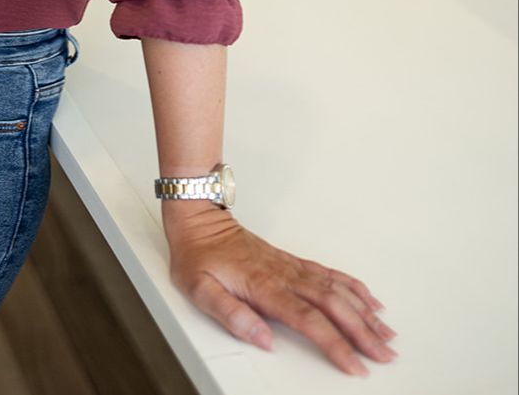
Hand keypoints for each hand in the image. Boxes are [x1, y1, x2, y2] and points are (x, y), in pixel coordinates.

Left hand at [162, 205, 397, 376]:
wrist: (198, 220)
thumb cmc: (197, 256)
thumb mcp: (199, 290)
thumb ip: (231, 315)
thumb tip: (263, 339)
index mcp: (264, 287)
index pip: (308, 320)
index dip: (335, 344)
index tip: (355, 365)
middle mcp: (284, 276)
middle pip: (332, 304)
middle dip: (362, 332)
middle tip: (385, 354)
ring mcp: (290, 267)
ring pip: (336, 289)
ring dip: (363, 312)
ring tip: (386, 333)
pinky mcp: (291, 262)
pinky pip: (328, 273)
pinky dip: (352, 286)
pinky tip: (368, 299)